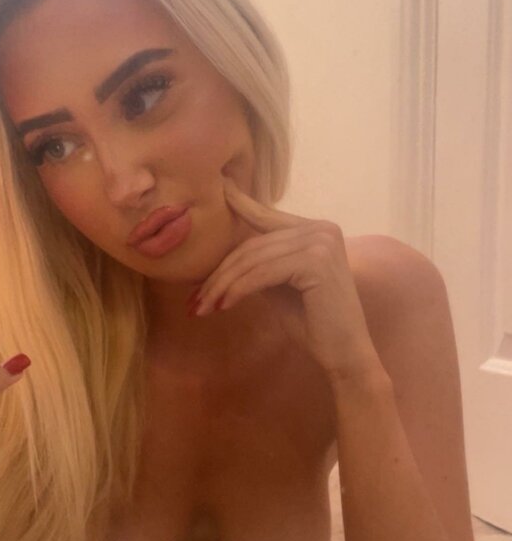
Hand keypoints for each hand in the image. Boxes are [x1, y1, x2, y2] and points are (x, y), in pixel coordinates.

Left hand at [188, 178, 383, 382]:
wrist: (345, 353)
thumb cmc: (313, 323)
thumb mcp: (280, 286)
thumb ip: (261, 264)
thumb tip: (226, 257)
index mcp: (317, 229)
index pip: (267, 217)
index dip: (240, 203)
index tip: (219, 187)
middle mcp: (322, 228)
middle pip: (253, 245)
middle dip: (219, 273)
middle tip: (194, 299)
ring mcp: (320, 242)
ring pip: (253, 260)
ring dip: (222, 285)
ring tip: (202, 307)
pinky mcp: (315, 262)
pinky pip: (261, 274)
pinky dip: (237, 291)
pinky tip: (223, 306)